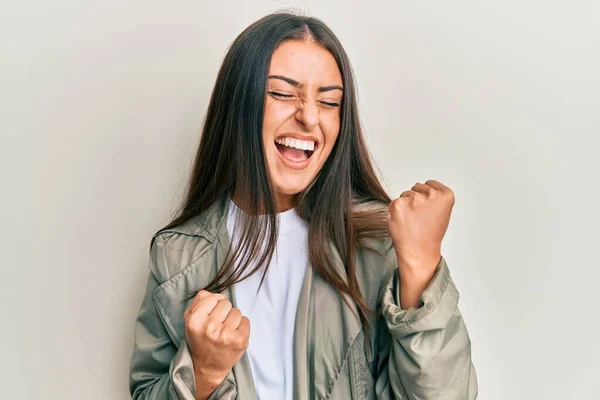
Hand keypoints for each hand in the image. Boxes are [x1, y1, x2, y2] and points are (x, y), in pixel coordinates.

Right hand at [184, 290, 249, 395]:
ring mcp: (226, 335)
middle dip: (223, 312)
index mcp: (195, 321)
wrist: (207, 367)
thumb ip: (201, 300)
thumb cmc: (200, 339)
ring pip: (237, 311)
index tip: (210, 316)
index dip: (212, 305)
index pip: (211, 298)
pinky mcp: (240, 340)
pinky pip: (246, 320)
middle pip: (226, 303)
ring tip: (225, 331)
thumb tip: (221, 295)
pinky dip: (241, 326)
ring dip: (233, 319)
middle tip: (218, 325)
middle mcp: (210, 328)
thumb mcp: (191, 318)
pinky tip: (233, 335)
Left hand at [387, 180, 454, 305]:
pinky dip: (397, 211)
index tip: (430, 210)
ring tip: (413, 221)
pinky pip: (395, 202)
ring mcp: (413, 199)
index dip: (428, 197)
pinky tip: (404, 222)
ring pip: (405, 194)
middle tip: (420, 218)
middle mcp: (431, 194)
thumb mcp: (442, 212)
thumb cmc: (430, 234)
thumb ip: (434, 197)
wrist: (418, 252)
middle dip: (417, 200)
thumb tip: (418, 185)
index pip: (430, 184)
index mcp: (446, 195)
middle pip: (417, 187)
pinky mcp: (397, 204)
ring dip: (406, 205)